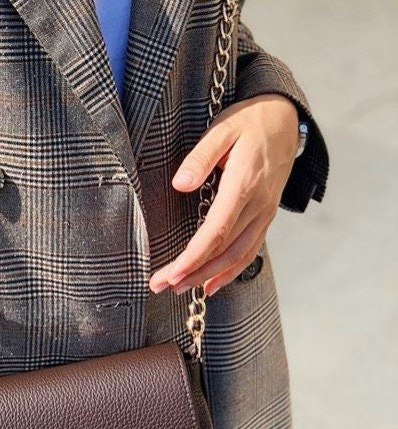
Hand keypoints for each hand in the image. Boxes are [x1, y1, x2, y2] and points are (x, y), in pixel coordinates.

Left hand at [148, 93, 299, 296]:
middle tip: (160, 286)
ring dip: (208, 277)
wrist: (287, 119)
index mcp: (244, 184)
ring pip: (237, 256)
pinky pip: (249, 251)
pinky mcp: (265, 217)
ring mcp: (265, 214)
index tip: (171, 274)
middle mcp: (258, 205)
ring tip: (180, 290)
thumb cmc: (249, 122)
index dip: (193, 257)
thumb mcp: (222, 128)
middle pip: (223, 250)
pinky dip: (230, 272)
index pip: (216, 231)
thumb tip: (180, 184)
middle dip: (192, 273)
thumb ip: (200, 156)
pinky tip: (210, 285)